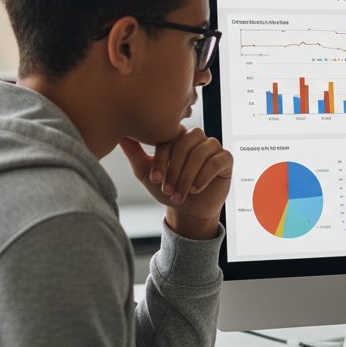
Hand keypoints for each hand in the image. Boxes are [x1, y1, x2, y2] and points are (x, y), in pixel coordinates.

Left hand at [118, 128, 232, 239]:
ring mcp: (212, 147)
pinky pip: (216, 161)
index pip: (168, 139)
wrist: (187, 211)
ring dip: (187, 177)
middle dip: (174, 170)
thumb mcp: (146, 172)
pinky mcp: (226, 159)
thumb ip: (134, 152)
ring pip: (200, 153)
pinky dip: (204, 176)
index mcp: (177, 136)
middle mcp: (196, 138)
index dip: (161, 159)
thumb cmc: (168, 189)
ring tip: (180, 194)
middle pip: (185, 144)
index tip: (154, 180)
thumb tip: (119, 135)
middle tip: (167, 189)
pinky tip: (196, 189)